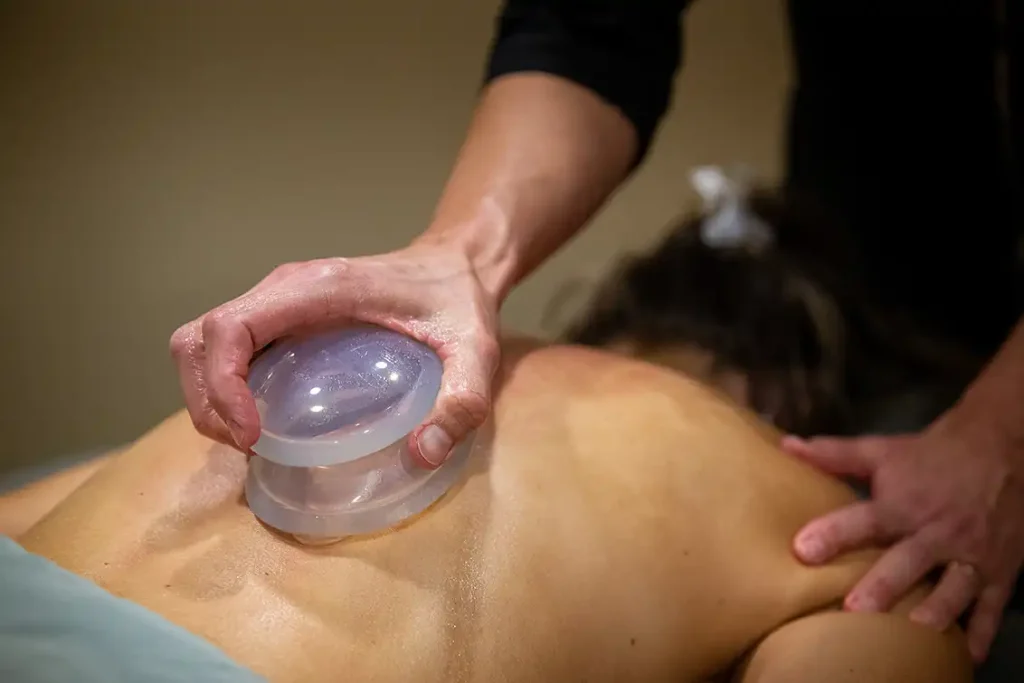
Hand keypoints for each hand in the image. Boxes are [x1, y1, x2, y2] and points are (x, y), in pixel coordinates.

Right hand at [169, 244, 500, 466]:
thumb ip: (462, 400)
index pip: (231, 327)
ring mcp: (279, 299)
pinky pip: (226, 347)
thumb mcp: (477, 351)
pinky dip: (222, 386)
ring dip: (207, 395)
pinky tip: (259, 421)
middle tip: (248, 447)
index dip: (222, 384)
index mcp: (320, 287)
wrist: (456, 263)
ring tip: (247, 439)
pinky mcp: (281, 315)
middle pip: (198, 337)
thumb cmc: (460, 301)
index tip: (253, 435)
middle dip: (206, 400)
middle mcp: (286, 287)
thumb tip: (422, 454)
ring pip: (201, 341)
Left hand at [782, 417, 1023, 661]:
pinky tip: (967, 655)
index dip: (835, 533)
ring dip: (936, 609)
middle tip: (855, 608)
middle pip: (909, 559)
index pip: (866, 519)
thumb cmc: (930, 456)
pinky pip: (991, 605)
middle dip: (884, 584)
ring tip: (913, 631)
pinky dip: (982, 631)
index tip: (803, 549)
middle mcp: (937, 531)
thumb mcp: (882, 451)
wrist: (1004, 450)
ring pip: (954, 586)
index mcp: (903, 504)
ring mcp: (971, 555)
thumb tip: (788, 446)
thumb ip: (835, 455)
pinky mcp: (999, 572)